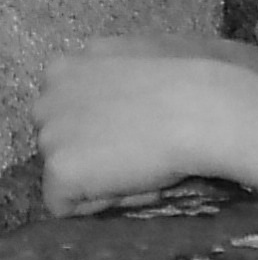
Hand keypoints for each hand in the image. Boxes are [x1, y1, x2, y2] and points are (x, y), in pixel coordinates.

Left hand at [32, 35, 232, 215]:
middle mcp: (49, 94)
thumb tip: (132, 95)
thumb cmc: (198, 75)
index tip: (136, 127)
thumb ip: (124, 74)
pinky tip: (136, 181)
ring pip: (65, 169)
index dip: (102, 123)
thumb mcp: (149, 57)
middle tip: (137, 150)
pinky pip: (67, 202)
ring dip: (98, 174)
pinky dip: (100, 201)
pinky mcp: (58, 169)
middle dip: (91, 147)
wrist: (205, 105)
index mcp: (71, 65)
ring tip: (143, 166)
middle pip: (59, 137)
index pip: (68, 107)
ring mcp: (49, 133)